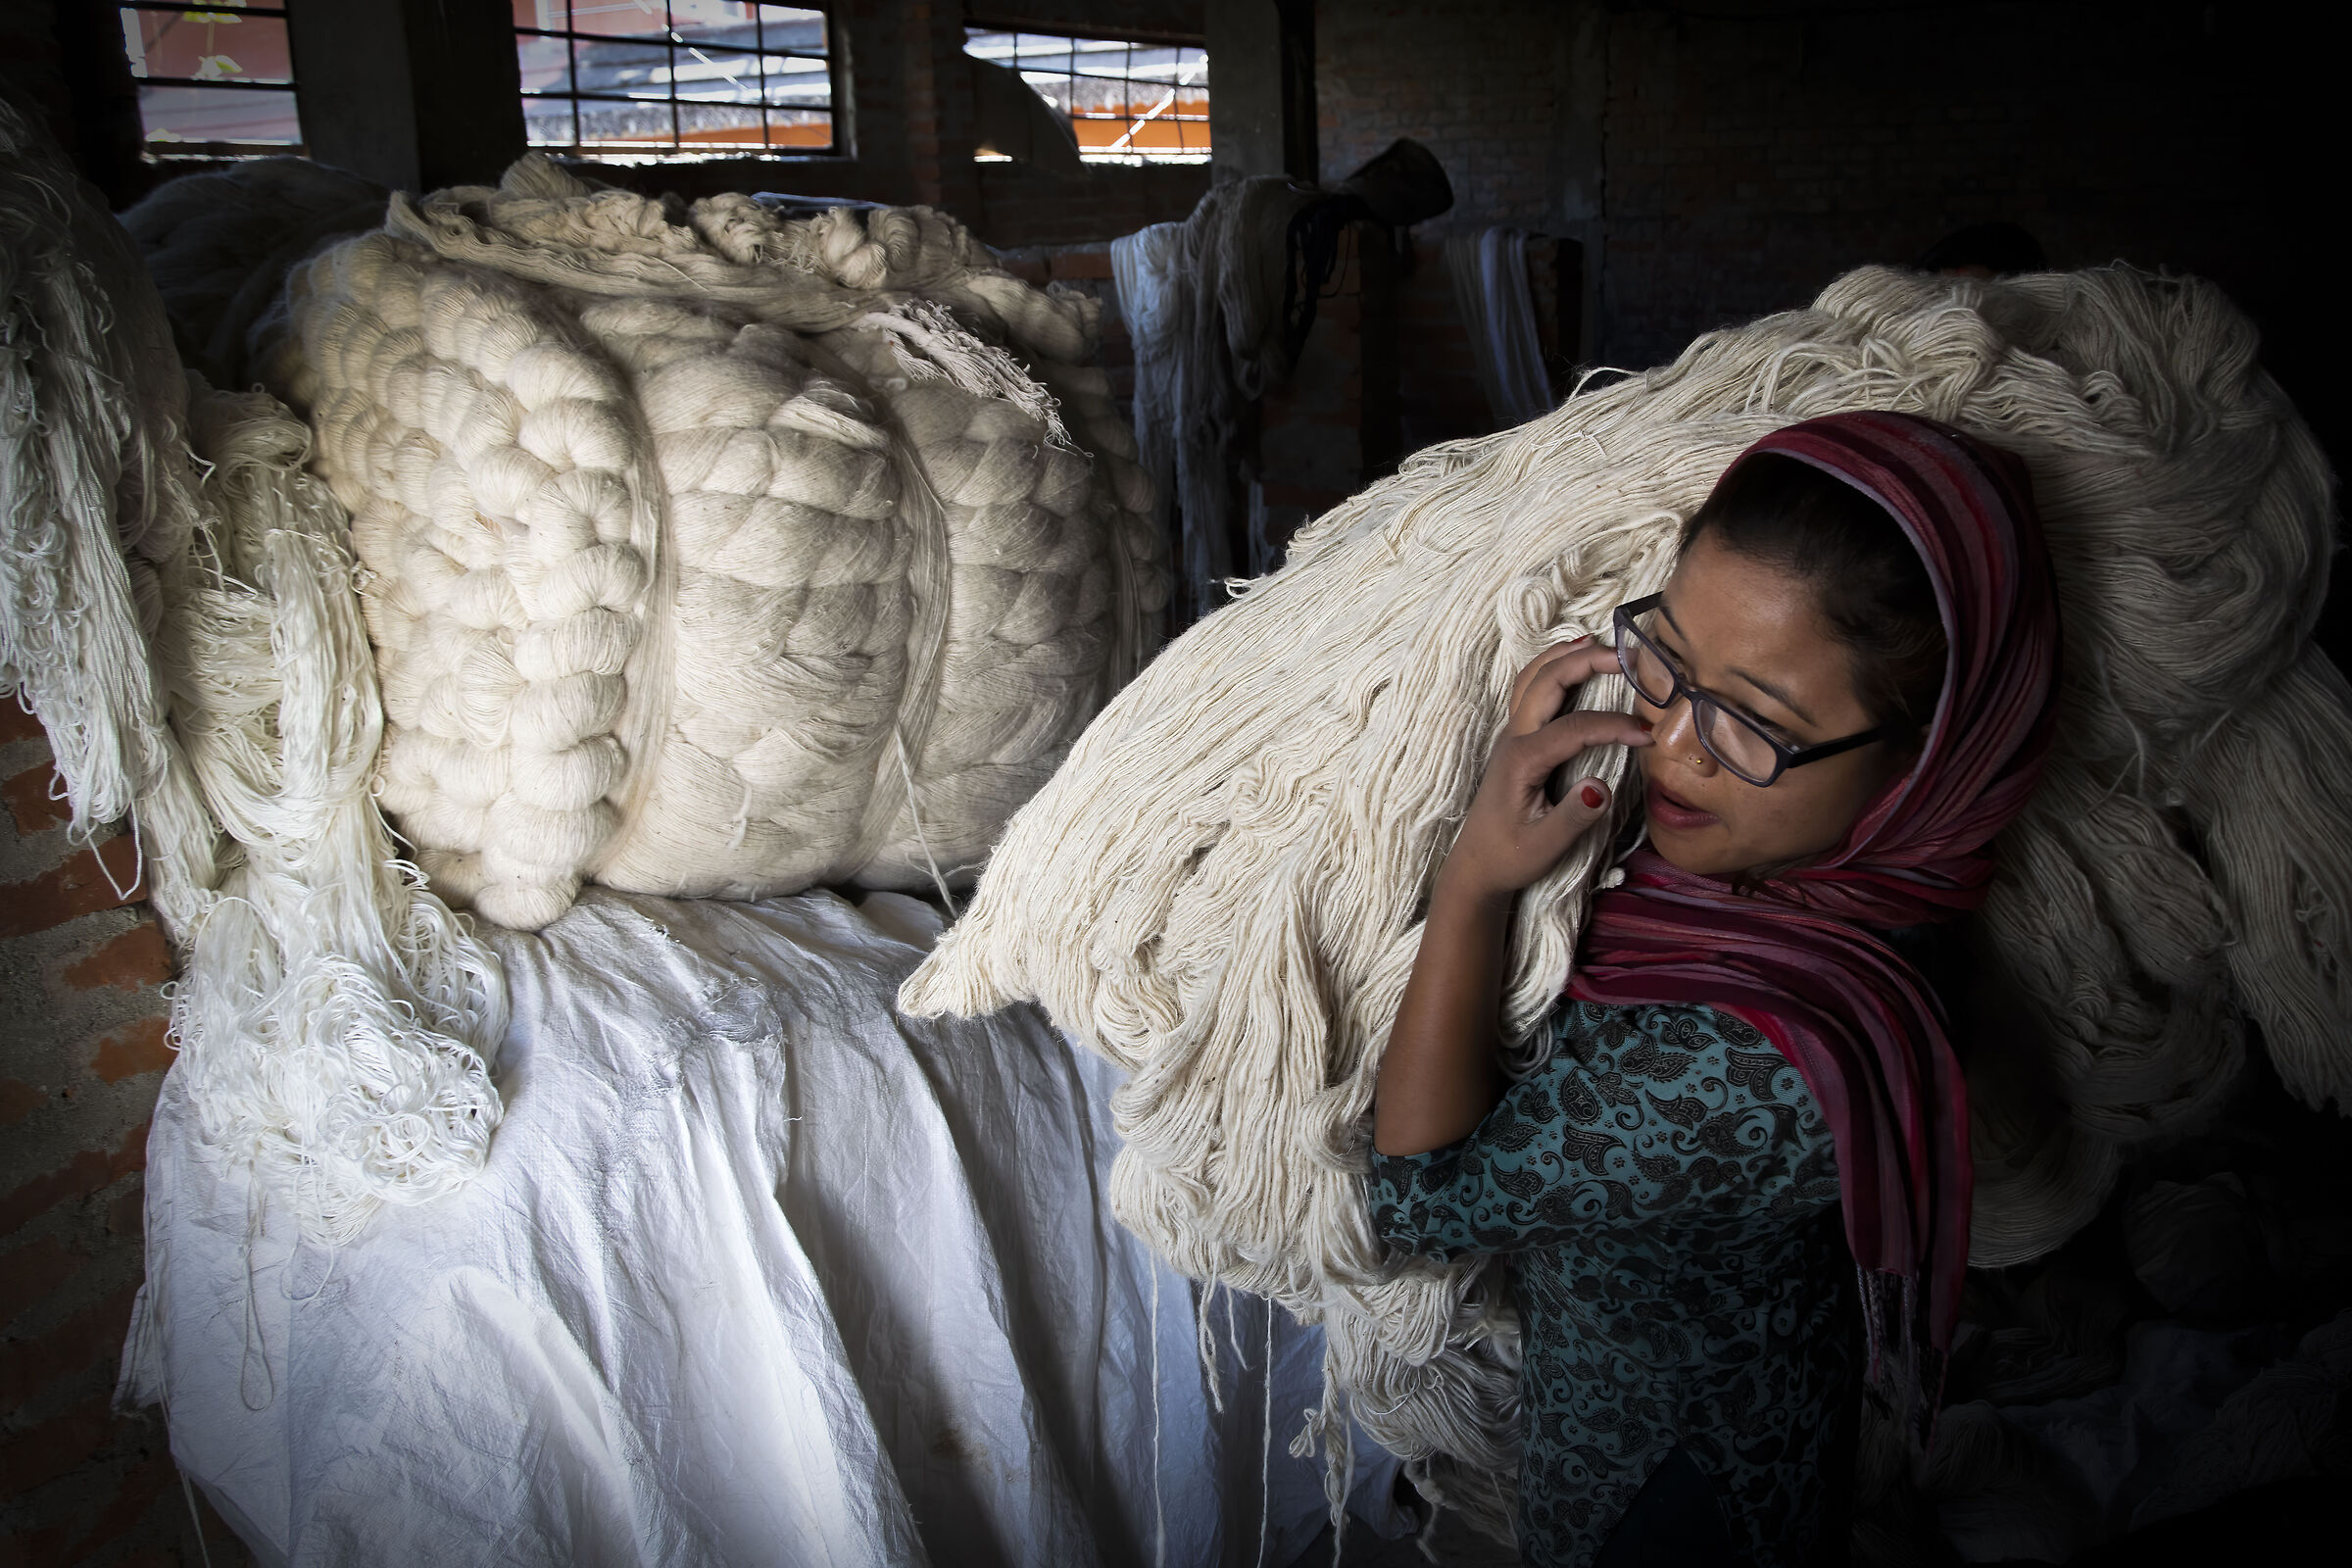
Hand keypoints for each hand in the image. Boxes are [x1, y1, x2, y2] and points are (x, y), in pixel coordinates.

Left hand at [1436, 638, 1651, 905]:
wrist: (1475, 866)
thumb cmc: (1509, 857)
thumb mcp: (1543, 847)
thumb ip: (1572, 818)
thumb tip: (1602, 787)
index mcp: (1521, 761)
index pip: (1573, 729)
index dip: (1613, 726)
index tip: (1648, 734)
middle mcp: (1513, 739)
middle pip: (1546, 681)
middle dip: (1587, 662)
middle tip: (1630, 656)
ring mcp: (1512, 735)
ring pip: (1533, 678)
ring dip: (1566, 655)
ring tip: (1602, 642)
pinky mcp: (1518, 739)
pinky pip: (1531, 688)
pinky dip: (1553, 665)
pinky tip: (1572, 658)